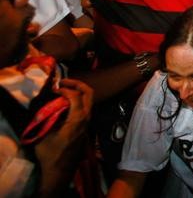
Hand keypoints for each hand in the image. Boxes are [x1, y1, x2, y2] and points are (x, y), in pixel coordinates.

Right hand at [35, 79, 92, 194]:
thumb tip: (45, 104)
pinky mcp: (85, 127)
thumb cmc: (51, 153)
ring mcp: (88, 123)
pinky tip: (64, 104)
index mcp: (78, 119)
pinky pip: (85, 108)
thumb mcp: (44, 134)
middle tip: (63, 82)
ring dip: (78, 92)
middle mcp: (87, 118)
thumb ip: (46, 117)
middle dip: (77, 84)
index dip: (65, 88)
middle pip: (89, 93)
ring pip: (89, 101)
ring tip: (62, 91)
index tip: (54, 88)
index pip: (76, 95)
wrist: (60, 170)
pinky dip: (77, 101)